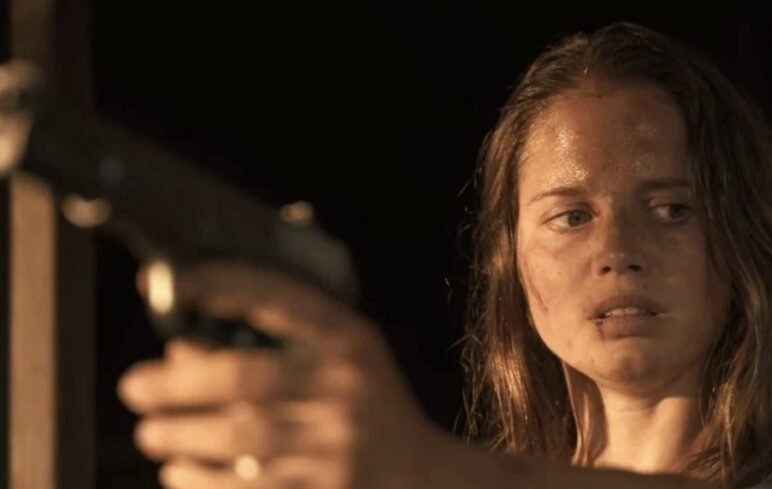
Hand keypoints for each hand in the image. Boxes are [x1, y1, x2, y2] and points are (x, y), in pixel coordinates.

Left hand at [117, 260, 447, 487]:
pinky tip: (178, 472)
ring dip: (180, 435)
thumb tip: (180, 347)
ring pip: (239, 438)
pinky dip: (199, 480)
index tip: (178, 284)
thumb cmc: (372, 407)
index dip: (225, 285)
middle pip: (244, 378)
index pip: (281, 300)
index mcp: (350, 342)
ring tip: (151, 433)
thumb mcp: (344, 358)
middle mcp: (345, 388)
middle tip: (134, 386)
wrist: (424, 477)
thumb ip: (279, 342)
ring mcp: (337, 444)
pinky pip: (247, 488)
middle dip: (176, 382)